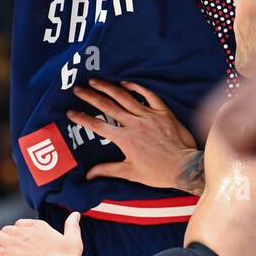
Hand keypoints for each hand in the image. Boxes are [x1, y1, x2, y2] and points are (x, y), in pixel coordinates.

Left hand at [0, 212, 83, 255]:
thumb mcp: (73, 240)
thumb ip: (72, 226)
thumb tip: (76, 214)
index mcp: (38, 227)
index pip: (23, 224)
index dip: (19, 229)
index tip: (17, 234)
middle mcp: (23, 232)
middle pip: (8, 230)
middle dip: (3, 234)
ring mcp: (11, 243)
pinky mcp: (2, 255)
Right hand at [68, 79, 202, 192]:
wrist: (185, 167)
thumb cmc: (158, 172)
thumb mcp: (131, 173)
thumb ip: (108, 170)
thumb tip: (89, 175)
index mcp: (125, 139)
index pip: (98, 125)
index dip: (82, 118)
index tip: (70, 112)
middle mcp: (134, 123)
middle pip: (107, 105)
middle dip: (90, 96)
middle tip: (77, 89)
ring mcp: (149, 115)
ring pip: (125, 96)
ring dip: (108, 87)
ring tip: (95, 81)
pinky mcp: (163, 112)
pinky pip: (148, 95)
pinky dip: (136, 87)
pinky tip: (126, 83)